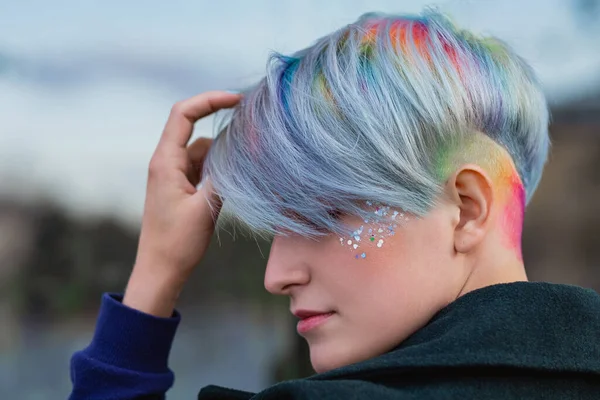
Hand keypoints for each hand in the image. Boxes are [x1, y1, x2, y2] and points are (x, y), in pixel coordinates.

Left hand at [123, 91, 241, 316]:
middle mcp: (166, 163)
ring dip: (222, 151)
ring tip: (247, 159)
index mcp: (165, 162)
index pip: (183, 114)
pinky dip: (218, 166)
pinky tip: (235, 175)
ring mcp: (173, 175)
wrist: (160, 271)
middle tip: (251, 129)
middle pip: (193, 128)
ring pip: (201, 149)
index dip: (209, 100)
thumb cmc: (177, 243)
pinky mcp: (181, 188)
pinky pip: (202, 166)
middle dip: (221, 124)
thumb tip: (244, 150)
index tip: (237, 100)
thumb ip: (223, 175)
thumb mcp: (205, 208)